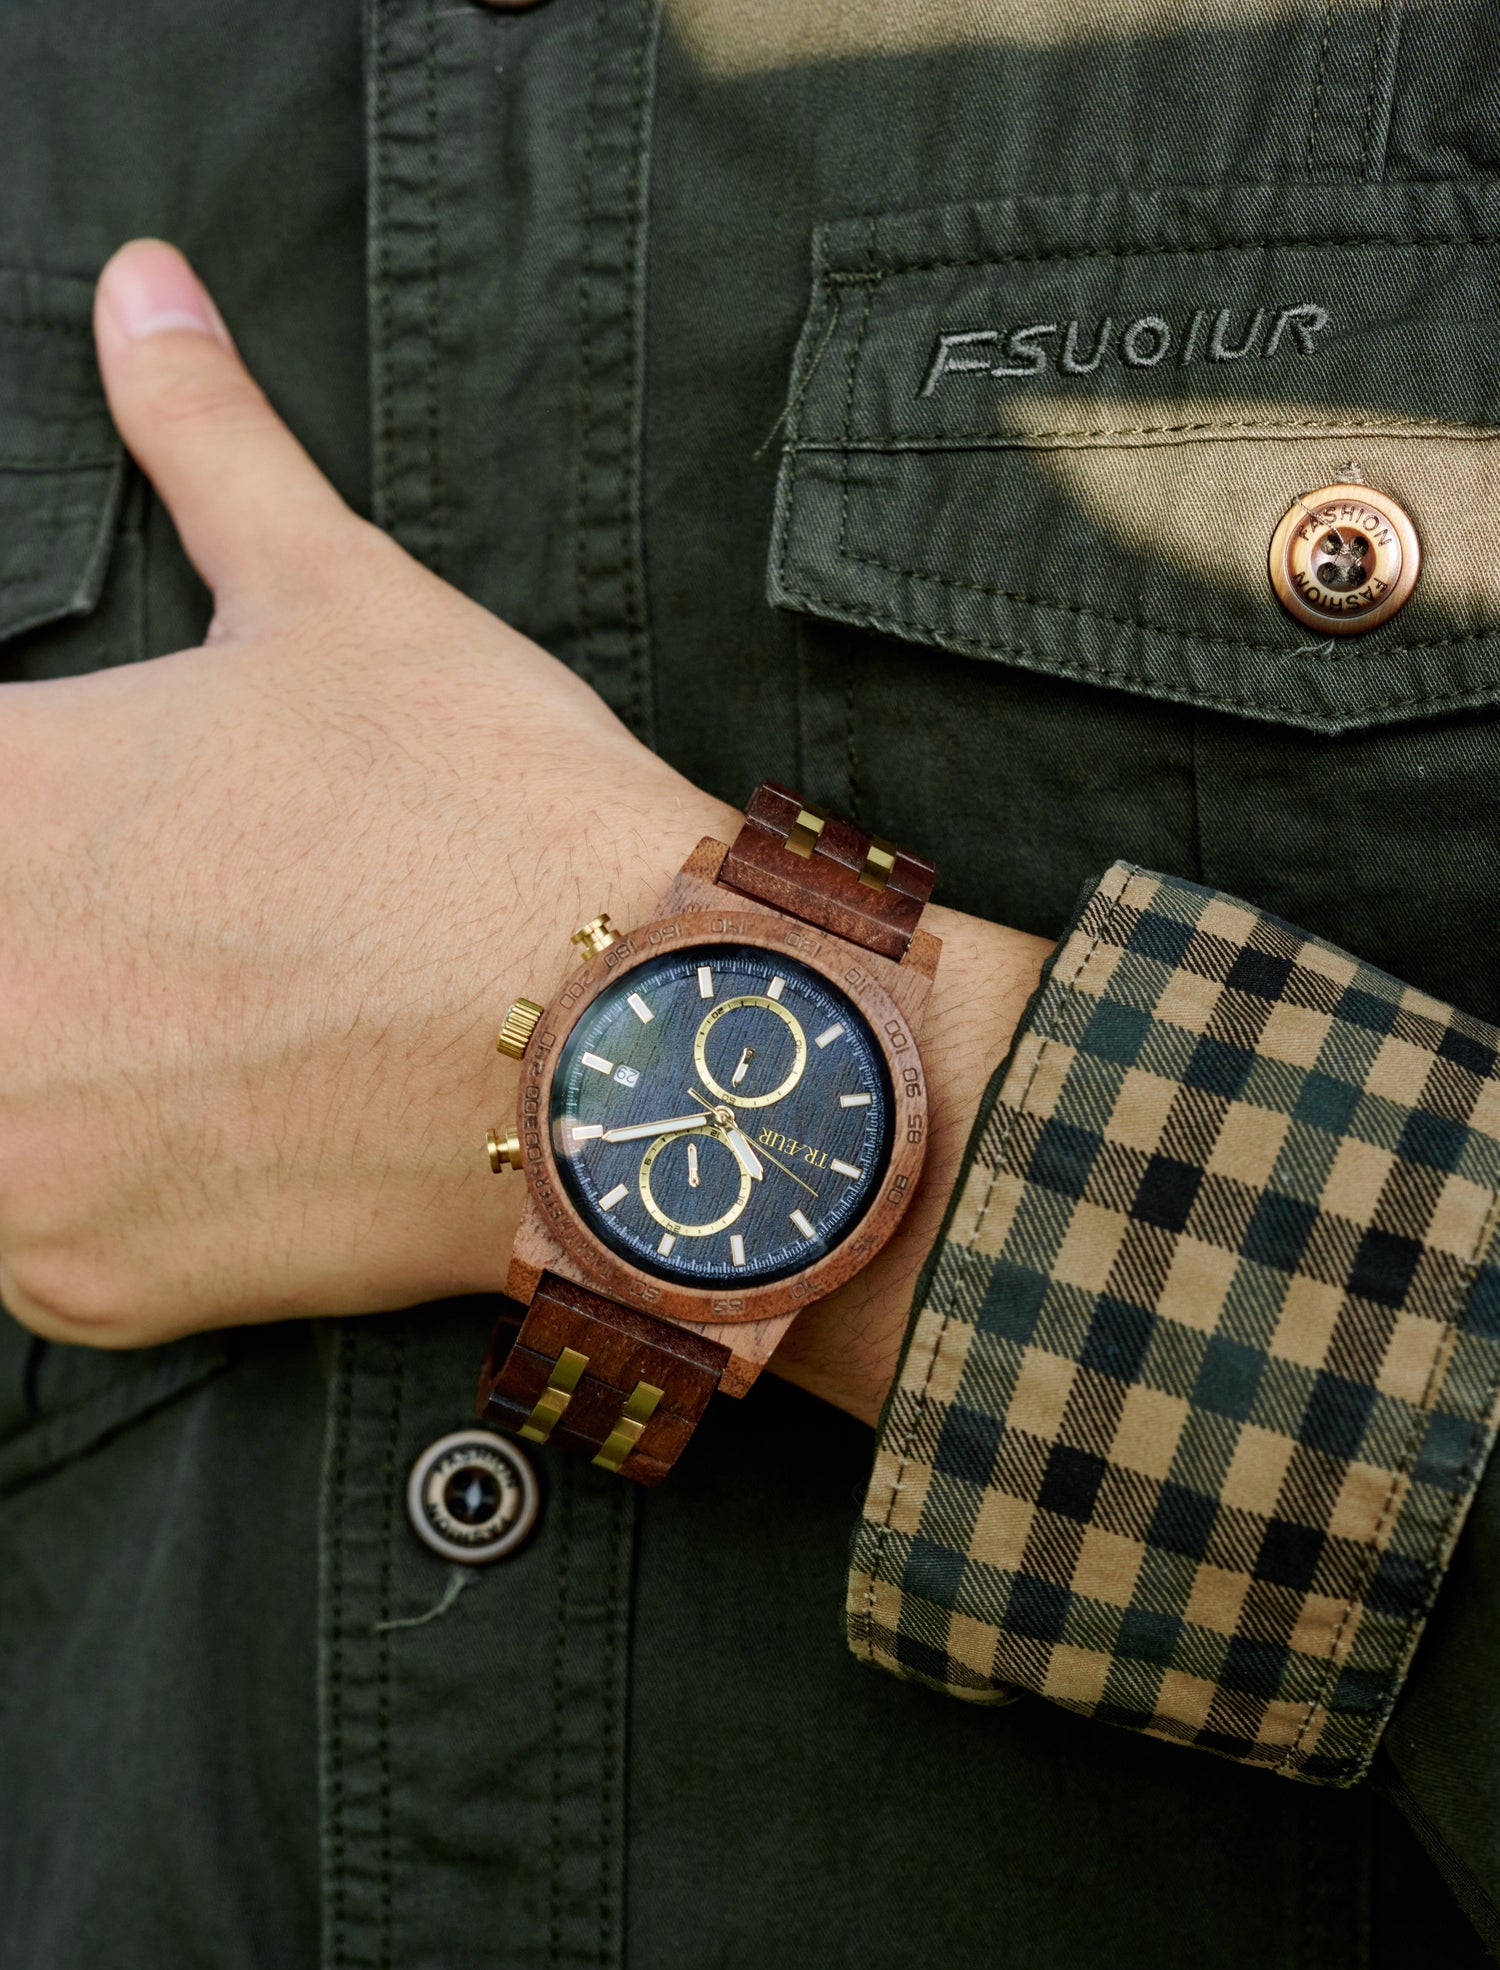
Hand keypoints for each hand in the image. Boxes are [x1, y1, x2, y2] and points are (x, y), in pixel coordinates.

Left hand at [0, 241, 735, 1346]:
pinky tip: (229, 1140)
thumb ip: (207, 441)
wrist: (637, 1046)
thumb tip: (141, 283)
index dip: (36, 815)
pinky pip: (35, 1242)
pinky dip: (107, 1198)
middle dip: (54, 936)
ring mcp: (3, 1146)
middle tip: (189, 943)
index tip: (123, 845)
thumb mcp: (344, 597)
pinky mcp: (73, 1279)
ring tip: (214, 1036)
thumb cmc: (490, 812)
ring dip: (60, 1075)